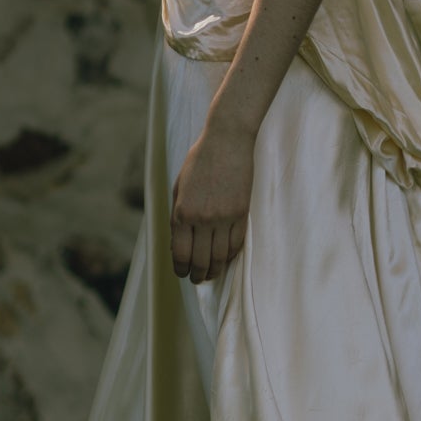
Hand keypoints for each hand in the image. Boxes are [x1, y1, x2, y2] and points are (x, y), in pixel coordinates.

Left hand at [170, 122, 253, 283]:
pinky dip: (229, 256)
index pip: (180, 254)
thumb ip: (178, 215)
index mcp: (181, 212)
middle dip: (197, 275)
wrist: (226, 141)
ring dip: (214, 270)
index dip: (181, 269)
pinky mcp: (241, 214)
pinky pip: (236, 245)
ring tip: (211, 273)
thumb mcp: (179, 188)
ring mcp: (223, 218)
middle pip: (200, 261)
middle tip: (197, 279)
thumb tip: (179, 243)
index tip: (182, 273)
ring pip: (219, 257)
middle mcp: (201, 219)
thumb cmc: (199, 162)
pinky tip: (225, 258)